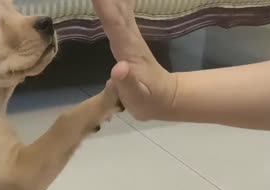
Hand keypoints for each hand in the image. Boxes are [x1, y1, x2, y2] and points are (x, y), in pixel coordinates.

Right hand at [92, 0, 177, 120]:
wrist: (165, 99)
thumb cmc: (149, 101)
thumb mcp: (138, 98)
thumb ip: (129, 84)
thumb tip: (119, 68)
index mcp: (128, 50)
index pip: (114, 25)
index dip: (105, 7)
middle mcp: (128, 38)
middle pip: (117, 7)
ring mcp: (130, 36)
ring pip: (121, 5)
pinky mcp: (129, 37)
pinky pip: (123, 10)